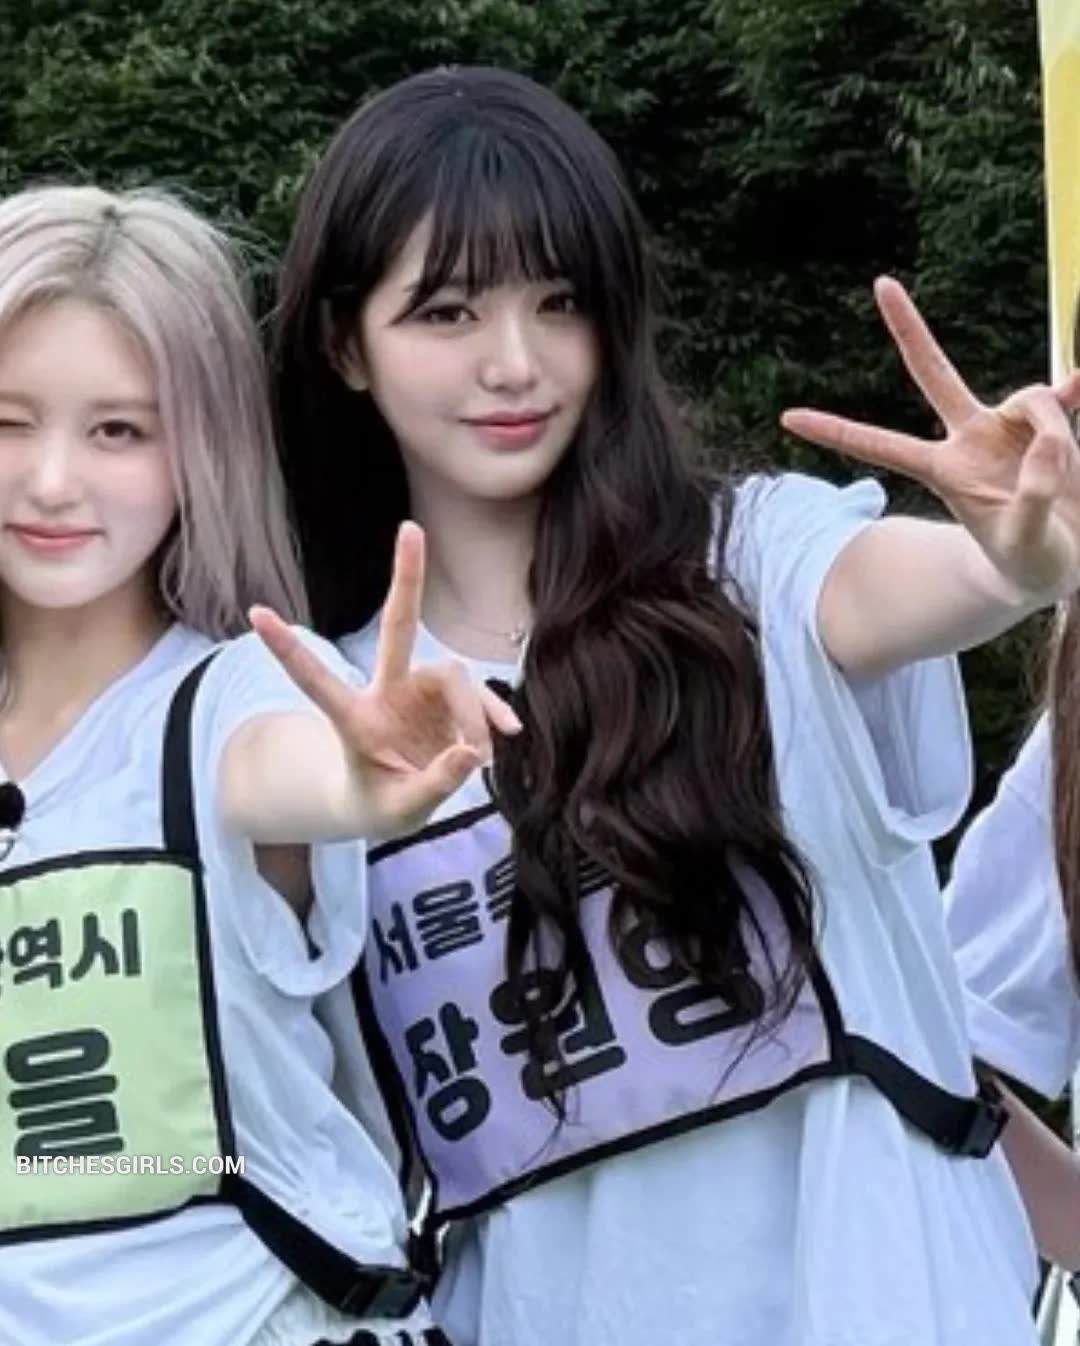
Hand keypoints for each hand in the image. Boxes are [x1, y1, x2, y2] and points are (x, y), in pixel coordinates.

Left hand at [249, 522, 521, 839]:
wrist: (391, 802)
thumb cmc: (380, 806)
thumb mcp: (401, 812)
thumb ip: (434, 784)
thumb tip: (471, 754)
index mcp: (355, 720)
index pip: (317, 681)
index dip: (289, 650)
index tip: (255, 613)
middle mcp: (387, 693)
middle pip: (399, 626)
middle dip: (406, 578)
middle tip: (411, 528)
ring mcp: (418, 692)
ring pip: (456, 678)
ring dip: (475, 717)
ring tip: (483, 760)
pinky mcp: (447, 700)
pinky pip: (479, 697)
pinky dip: (493, 716)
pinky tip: (508, 737)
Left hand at [781, 277, 1079, 600]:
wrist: (1064, 562)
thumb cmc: (1030, 565)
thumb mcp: (1025, 544)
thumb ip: (1033, 496)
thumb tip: (1047, 444)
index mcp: (945, 471)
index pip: (882, 445)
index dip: (837, 431)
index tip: (788, 418)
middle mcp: (970, 438)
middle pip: (933, 372)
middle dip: (909, 329)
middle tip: (881, 284)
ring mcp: (1007, 427)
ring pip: (1032, 399)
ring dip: (1055, 430)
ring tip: (1065, 477)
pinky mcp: (1048, 424)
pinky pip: (1062, 398)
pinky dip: (1073, 395)